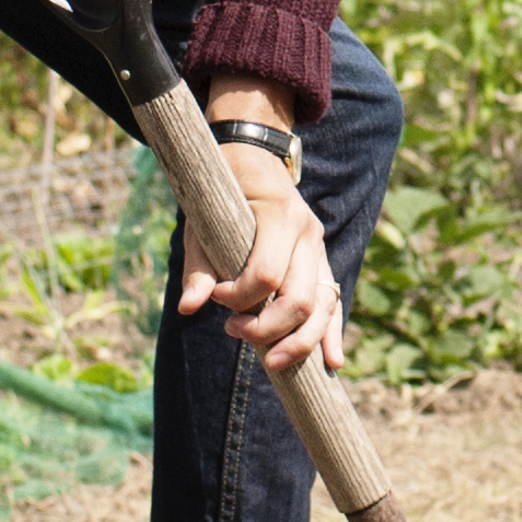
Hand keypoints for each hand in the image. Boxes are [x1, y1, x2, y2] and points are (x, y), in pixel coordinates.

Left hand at [178, 103, 344, 375]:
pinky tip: (332, 363)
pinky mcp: (321, 262)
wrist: (254, 158)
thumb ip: (198, 265)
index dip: (238, 297)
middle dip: (270, 328)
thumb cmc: (223, 191)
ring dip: (302, 341)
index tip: (214, 297)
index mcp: (280, 215)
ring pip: (323, 305)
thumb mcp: (203, 221)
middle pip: (300, 297)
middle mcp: (307, 233)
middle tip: (234, 332)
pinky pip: (332, 302)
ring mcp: (319, 249)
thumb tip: (189, 308)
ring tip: (274, 363)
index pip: (266, 274)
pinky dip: (331, 333)